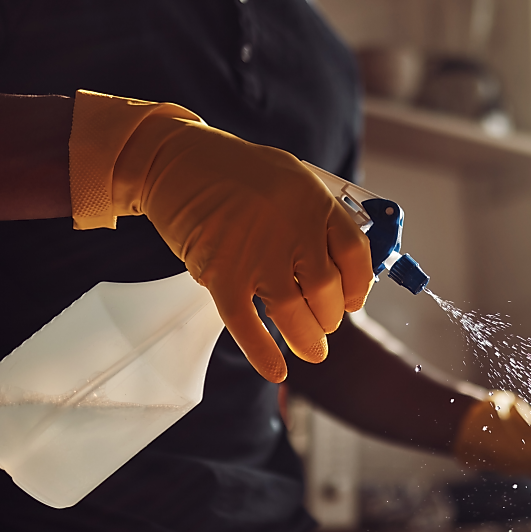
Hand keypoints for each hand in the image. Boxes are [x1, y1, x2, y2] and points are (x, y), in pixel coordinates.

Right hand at [68, 90, 373, 381]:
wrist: (172, 161)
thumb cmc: (231, 171)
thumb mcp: (289, 177)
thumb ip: (316, 215)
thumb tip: (342, 263)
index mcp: (314, 201)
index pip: (355, 254)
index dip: (358, 285)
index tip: (353, 301)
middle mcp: (292, 227)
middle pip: (327, 289)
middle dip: (329, 315)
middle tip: (324, 324)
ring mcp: (257, 252)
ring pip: (294, 312)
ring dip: (307, 338)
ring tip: (311, 350)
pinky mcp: (221, 273)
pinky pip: (247, 323)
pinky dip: (262, 352)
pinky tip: (276, 370)